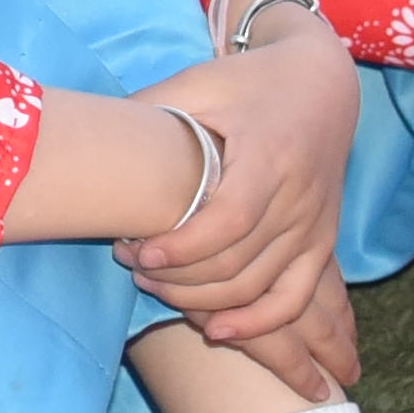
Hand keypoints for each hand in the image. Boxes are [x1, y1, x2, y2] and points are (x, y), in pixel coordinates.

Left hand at [123, 3, 359, 364]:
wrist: (323, 83)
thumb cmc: (251, 81)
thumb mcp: (201, 81)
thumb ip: (152, 106)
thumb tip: (90, 130)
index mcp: (269, 156)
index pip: (229, 221)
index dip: (182, 248)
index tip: (138, 253)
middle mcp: (298, 197)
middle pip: (238, 263)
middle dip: (178, 277)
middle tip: (132, 266)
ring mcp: (314, 225)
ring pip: (259, 288)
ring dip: (203, 301)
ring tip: (157, 286)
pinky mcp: (322, 242)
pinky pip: (294, 299)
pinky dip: (258, 324)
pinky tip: (217, 331)